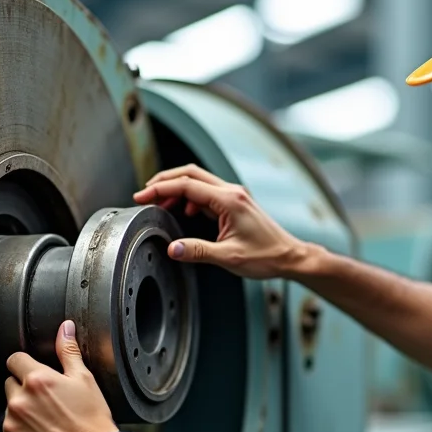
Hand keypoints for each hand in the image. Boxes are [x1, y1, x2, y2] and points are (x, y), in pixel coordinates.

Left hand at [1, 319, 117, 431]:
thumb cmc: (92, 420)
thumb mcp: (84, 380)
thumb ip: (68, 351)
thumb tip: (65, 328)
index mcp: (37, 380)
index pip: (14, 360)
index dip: (25, 365)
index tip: (35, 375)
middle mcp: (19, 401)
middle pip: (9, 384)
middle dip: (24, 390)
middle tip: (47, 402)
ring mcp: (12, 425)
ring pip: (9, 410)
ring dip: (22, 413)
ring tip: (46, 422)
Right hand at [132, 164, 311, 279]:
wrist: (289, 257)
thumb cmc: (266, 256)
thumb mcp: (229, 257)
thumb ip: (198, 251)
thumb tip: (172, 249)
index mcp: (229, 200)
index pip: (187, 186)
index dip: (160, 189)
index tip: (141, 197)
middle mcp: (232, 192)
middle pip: (191, 174)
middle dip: (165, 181)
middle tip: (145, 193)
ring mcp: (234, 196)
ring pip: (198, 181)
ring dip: (177, 188)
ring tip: (159, 203)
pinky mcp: (235, 203)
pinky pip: (207, 192)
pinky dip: (190, 197)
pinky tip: (184, 212)